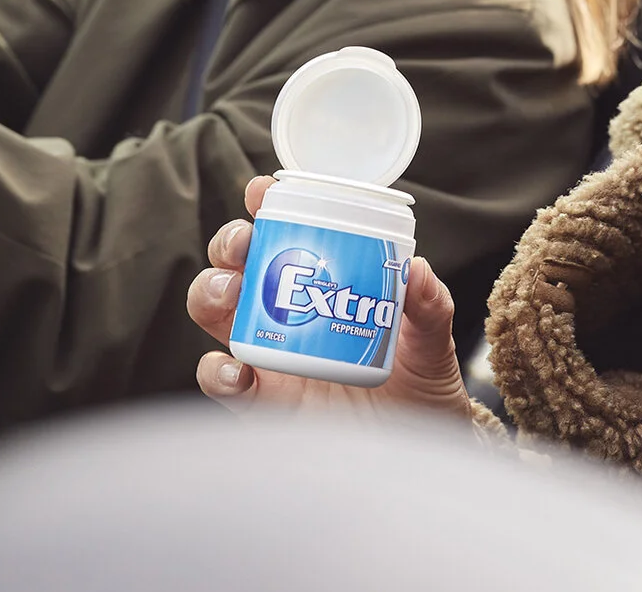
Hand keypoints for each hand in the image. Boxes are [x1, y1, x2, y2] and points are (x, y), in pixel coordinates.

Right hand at [187, 176, 474, 420]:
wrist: (419, 448)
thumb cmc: (422, 385)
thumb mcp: (431, 340)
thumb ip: (428, 305)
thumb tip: (415, 269)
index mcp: (322, 283)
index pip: (284, 233)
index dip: (265, 207)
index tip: (262, 192)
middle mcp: (286, 314)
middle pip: (237, 265)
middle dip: (230, 242)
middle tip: (245, 242)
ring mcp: (270, 356)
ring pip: (216, 313)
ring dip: (210, 292)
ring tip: (230, 292)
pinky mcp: (263, 402)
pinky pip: (223, 382)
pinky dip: (218, 371)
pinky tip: (236, 369)